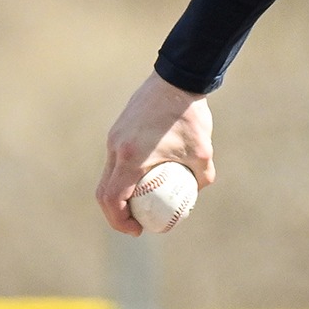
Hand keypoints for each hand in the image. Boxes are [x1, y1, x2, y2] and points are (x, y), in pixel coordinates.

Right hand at [95, 72, 214, 234]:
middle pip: (104, 191)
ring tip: (141, 204)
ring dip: (119, 194)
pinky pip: (116, 160)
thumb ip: (202, 178)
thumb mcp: (204, 152)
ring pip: (108, 175)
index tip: (137, 230)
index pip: (114, 199)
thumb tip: (195, 194)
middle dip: (116, 214)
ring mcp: (114, 138)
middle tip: (136, 224)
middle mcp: (116, 149)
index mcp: (132, 158)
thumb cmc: (190, 116)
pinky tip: (146, 176)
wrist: (176, 79)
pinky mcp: (118, 129)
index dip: (120, 221)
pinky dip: (124, 175)